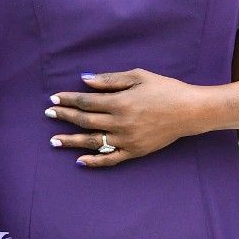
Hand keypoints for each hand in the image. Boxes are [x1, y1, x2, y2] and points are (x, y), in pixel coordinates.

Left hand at [46, 69, 202, 166]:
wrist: (191, 111)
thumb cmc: (166, 89)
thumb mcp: (139, 76)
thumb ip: (111, 80)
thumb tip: (85, 81)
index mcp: (120, 102)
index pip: (86, 101)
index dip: (68, 99)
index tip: (54, 98)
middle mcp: (120, 122)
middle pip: (84, 120)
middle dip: (64, 116)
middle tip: (48, 113)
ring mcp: (126, 139)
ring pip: (92, 141)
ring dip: (70, 141)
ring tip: (53, 140)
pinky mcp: (135, 151)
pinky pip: (110, 159)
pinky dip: (94, 161)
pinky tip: (80, 161)